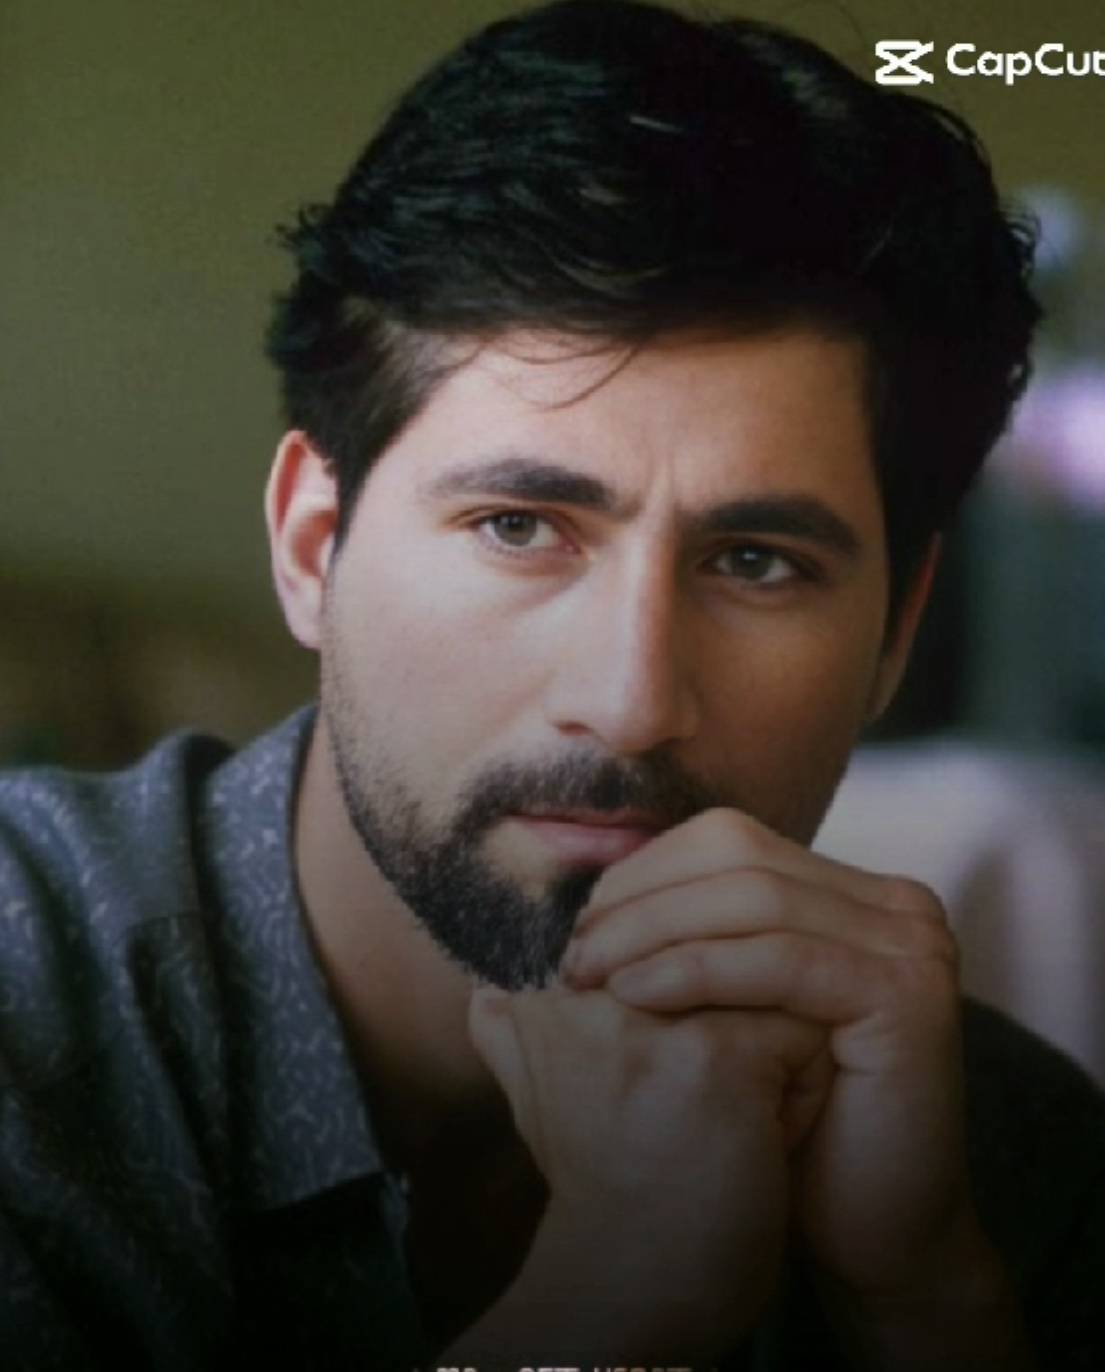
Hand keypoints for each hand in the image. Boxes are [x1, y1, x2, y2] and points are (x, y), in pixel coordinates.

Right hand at [465, 981, 826, 1360]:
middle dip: (728, 1019)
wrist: (631, 1286)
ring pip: (762, 986)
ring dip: (768, 1054)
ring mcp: (654, 1019)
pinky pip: (800, 1033)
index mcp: (545, 992)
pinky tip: (756, 1145)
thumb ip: (515, 1033)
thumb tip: (485, 992)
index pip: (661, 941)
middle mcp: (590, 991)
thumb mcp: (538, 1100)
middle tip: (701, 1109)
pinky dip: (798, 1091)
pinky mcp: (714, 1055)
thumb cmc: (600, 1188)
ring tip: (730, 1124)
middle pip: (713, 955)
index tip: (658, 1086)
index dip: (684, 1005)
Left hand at [561, 806, 985, 1305]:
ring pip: (752, 901)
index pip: (727, 841)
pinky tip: (634, 996)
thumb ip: (690, 941)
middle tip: (573, 956)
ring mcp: (911, 941)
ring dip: (653, 932)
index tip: (576, 930)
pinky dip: (697, 970)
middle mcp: (893, 902)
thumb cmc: (786, 1126)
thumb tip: (581, 898)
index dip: (643, 875)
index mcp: (851, 892)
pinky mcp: (907, 991)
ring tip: (587, 978)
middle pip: (737, 858)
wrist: (869, 1233)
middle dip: (640, 900)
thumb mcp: (730, 1013)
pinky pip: (780, 960)